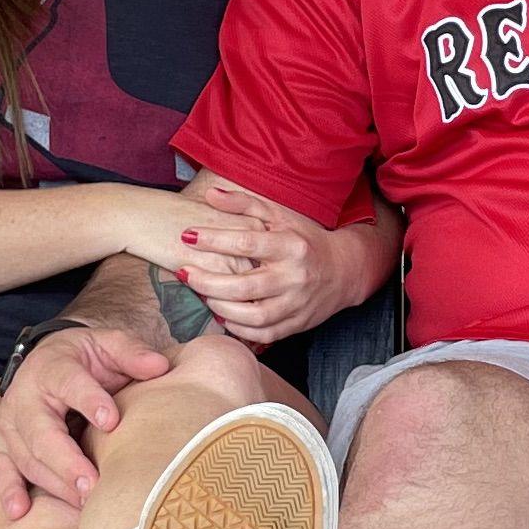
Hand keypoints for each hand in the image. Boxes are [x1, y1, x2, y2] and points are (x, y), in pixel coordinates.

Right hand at [0, 319, 173, 516]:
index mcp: (52, 367)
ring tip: (83, 504)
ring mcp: (11, 424)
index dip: (89, 401)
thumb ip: (131, 353)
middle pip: (41, 432)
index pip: (69, 383)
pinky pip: (4, 470)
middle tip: (92, 485)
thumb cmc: (84, 358)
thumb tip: (160, 366)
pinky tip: (21, 511)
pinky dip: (9, 490)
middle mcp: (25, 397)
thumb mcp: (106, 344)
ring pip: (27, 457)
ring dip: (53, 483)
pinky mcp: (4, 445)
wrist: (47, 360)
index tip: (112, 422)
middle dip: (67, 461)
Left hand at [170, 172, 333, 343]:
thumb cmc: (304, 239)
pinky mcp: (297, 324)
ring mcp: (297, 303)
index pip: (247, 243)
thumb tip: (210, 195)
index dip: (214, 240)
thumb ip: (245, 204)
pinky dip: (239, 328)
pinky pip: (263, 333)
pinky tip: (222, 316)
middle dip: (208, 282)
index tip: (187, 236)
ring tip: (202, 295)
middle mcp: (295, 276)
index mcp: (291, 246)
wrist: (344, 270)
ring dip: (221, 308)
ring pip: (253, 315)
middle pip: (245, 286)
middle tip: (184, 273)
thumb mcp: (279, 216)